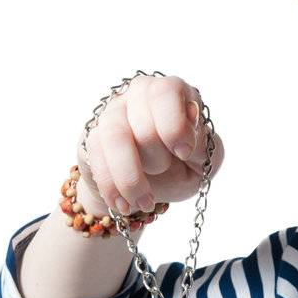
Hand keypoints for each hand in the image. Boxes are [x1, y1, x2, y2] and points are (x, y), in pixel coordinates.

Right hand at [75, 72, 225, 219]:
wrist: (149, 188)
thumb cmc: (181, 167)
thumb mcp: (204, 161)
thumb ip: (204, 143)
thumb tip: (190, 123)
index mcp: (173, 93)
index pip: (166, 92)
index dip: (174, 125)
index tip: (183, 153)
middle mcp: (139, 94)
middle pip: (143, 122)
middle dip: (158, 158)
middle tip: (165, 170)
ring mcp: (113, 112)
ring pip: (115, 138)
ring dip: (132, 178)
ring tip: (146, 202)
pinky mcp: (93, 136)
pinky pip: (96, 157)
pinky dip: (112, 186)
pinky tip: (124, 205)